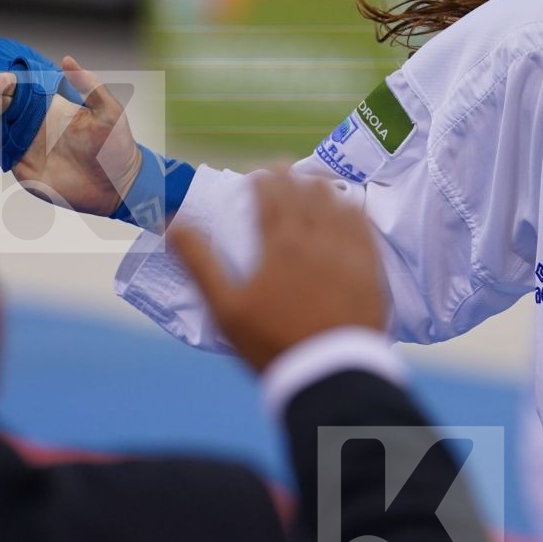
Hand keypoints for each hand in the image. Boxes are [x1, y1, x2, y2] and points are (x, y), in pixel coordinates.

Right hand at [0, 54, 141, 215]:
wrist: (118, 185)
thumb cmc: (117, 146)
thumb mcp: (109, 112)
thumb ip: (89, 86)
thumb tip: (67, 60)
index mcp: (51, 107)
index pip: (22, 89)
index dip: (7, 84)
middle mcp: (35, 123)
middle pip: (2, 107)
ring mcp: (27, 145)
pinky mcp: (24, 167)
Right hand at [168, 168, 386, 371]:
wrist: (328, 373)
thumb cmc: (270, 343)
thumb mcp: (225, 308)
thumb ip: (199, 262)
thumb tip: (172, 224)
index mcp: (279, 244)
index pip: (271, 194)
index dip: (262, 178)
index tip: (255, 174)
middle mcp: (316, 239)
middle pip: (304, 192)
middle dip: (289, 176)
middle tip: (280, 168)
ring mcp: (347, 251)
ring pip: (335, 203)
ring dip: (320, 188)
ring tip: (311, 183)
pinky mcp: (370, 267)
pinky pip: (363, 225)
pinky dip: (350, 209)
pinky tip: (347, 208)